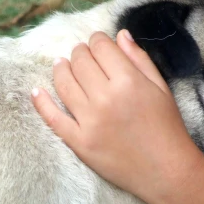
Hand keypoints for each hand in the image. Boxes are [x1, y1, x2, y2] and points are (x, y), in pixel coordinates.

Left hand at [31, 30, 202, 203]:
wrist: (165, 169)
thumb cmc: (167, 126)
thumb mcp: (160, 87)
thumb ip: (139, 58)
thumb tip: (120, 34)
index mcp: (128, 80)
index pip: (101, 48)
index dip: (97, 39)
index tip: (98, 41)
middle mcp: (105, 97)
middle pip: (81, 62)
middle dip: (80, 52)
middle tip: (81, 52)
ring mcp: (89, 121)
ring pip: (64, 83)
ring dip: (61, 69)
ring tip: (62, 64)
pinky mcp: (79, 142)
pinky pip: (53, 118)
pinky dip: (41, 102)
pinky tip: (36, 91)